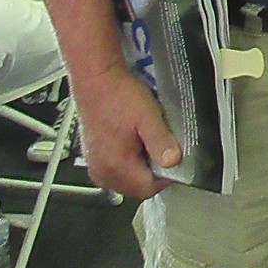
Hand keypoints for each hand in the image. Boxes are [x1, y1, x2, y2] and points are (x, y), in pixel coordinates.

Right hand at [71, 63, 181, 198]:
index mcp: (115, 167)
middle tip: (160, 146)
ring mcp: (95, 165)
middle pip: (136, 187)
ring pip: (126, 179)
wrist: (96, 79)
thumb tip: (173, 162)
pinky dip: (128, 161)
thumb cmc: (119, 95)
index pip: (148, 189)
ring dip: (140, 166)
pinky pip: (116, 169)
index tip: (174, 158)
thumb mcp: (148, 116)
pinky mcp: (93, 156)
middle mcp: (102, 172)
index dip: (166, 176)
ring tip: (146, 141)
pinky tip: (134, 140)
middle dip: (152, 172)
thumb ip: (161, 141)